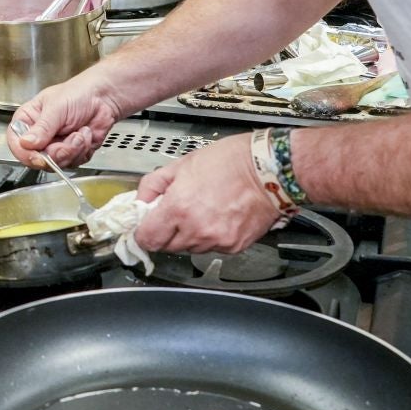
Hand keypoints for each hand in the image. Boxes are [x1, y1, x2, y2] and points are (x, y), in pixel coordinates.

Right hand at [7, 73, 124, 167]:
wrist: (103, 98)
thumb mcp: (57, 107)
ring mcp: (54, 145)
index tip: (39, 156)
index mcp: (28, 120)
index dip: (25, 153)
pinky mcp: (70, 153)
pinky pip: (73, 163)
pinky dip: (83, 150)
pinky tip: (86, 135)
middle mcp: (38, 136)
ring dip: (73, 150)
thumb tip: (26, 143)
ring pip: (57, 163)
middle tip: (71, 138)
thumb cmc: (78, 93)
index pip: (16, 142)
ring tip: (80, 132)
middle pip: (37, 158)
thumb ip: (42, 127)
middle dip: (58, 152)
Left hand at [131, 137, 282, 256]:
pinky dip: (211, 237)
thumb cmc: (231, 161)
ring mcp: (217, 241)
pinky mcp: (234, 246)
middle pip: (166, 247)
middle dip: (166, 232)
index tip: (146, 225)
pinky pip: (213, 248)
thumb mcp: (182, 164)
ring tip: (202, 210)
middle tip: (176, 212)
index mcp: (178, 208)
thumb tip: (140, 200)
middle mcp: (196, 230)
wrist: (270, 168)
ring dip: (189, 235)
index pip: (147, 239)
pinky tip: (219, 216)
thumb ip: (154, 185)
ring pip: (190, 248)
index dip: (143, 232)